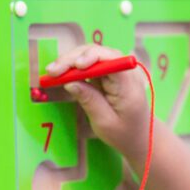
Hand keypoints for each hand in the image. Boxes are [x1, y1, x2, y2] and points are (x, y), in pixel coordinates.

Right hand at [46, 45, 152, 162]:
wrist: (138, 136)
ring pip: (90, 55)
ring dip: (70, 61)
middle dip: (73, 59)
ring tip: (52, 72)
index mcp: (128, 84)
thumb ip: (89, 101)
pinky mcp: (107, 74)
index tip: (76, 66)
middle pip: (97, 53)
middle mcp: (124, 72)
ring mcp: (116, 70)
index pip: (111, 59)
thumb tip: (70, 83)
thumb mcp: (105, 122)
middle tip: (52, 71)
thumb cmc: (124, 133)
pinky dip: (73, 67)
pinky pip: (89, 64)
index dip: (92, 57)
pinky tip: (60, 73)